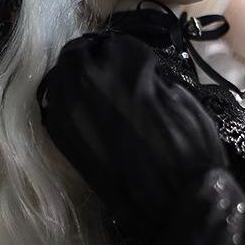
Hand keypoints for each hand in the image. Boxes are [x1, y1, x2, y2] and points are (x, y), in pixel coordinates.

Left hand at [37, 31, 226, 237]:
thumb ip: (148, 76)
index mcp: (123, 61)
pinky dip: (66, 107)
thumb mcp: (179, 94)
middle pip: (76, 54)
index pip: (111, 42)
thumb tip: (133, 73)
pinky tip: (86, 118)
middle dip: (91, 60)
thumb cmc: (190, 146)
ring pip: (59, 79)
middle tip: (107, 74)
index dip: (121, 53)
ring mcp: (67, 109)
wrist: (174, 202)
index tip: (129, 65)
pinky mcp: (60, 138)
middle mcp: (87, 78)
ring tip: (94, 95)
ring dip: (74, 81)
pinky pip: (55, 109)